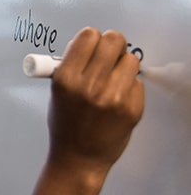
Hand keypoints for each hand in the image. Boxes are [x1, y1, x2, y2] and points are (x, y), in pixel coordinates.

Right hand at [47, 27, 143, 177]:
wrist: (79, 158)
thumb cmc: (65, 124)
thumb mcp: (56, 92)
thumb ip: (72, 66)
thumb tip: (92, 42)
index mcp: (66, 79)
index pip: (88, 36)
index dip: (92, 39)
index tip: (92, 47)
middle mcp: (90, 86)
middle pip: (114, 41)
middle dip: (112, 46)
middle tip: (108, 57)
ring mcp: (113, 97)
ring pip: (130, 59)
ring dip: (122, 66)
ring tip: (112, 81)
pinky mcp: (132, 108)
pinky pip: (137, 82)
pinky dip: (129, 87)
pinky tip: (117, 100)